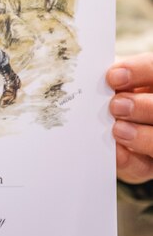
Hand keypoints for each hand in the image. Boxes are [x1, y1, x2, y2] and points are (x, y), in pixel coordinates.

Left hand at [107, 53, 152, 183]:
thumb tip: (88, 72)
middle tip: (115, 107)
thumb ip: (109, 78)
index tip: (112, 77)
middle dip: (141, 106)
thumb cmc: (107, 98)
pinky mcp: (148, 164)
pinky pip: (143, 165)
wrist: (108, 136)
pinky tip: (117, 153)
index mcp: (150, 82)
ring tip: (117, 130)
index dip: (138, 70)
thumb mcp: (111, 83)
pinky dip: (129, 159)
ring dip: (141, 135)